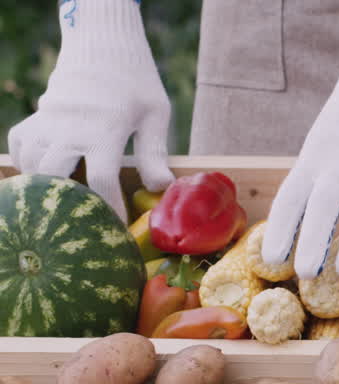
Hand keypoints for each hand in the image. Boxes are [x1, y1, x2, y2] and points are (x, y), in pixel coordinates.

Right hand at [7, 0, 173, 220]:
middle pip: (54, 176)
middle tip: (86, 219)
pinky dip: (27, 163)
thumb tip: (161, 188)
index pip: (101, 180)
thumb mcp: (156, 114)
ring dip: (46, 186)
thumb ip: (154, 153)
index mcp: (105, 130)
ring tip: (68, 202)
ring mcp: (48, 121)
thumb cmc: (137, 81)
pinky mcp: (37, 115)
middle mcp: (70, 127)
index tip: (117, 227)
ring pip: (32, 163)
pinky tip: (46, 176)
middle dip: (69, 202)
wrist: (103, 45)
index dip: (109, 208)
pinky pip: (20, 145)